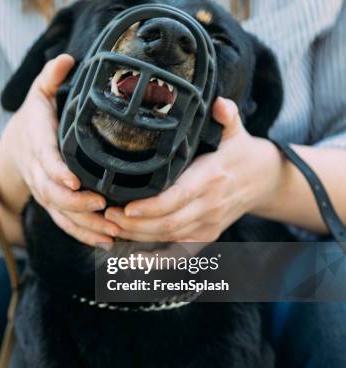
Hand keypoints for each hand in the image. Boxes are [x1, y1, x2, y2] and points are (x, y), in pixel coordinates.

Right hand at [0, 54, 119, 244]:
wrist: (14, 148)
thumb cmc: (33, 120)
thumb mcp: (37, 95)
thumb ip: (50, 78)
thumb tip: (67, 59)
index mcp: (36, 143)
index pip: (44, 158)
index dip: (56, 171)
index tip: (74, 179)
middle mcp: (38, 171)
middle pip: (51, 193)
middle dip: (75, 203)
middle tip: (102, 205)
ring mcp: (44, 191)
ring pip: (60, 213)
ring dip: (84, 225)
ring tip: (110, 231)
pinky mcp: (52, 204)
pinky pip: (64, 223)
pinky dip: (83, 234)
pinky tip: (106, 241)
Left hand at [104, 97, 282, 242]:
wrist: (265, 180)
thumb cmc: (240, 152)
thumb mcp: (235, 131)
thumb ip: (226, 116)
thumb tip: (219, 104)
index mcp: (211, 178)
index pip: (178, 197)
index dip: (151, 207)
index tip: (125, 206)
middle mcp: (210, 205)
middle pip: (168, 223)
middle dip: (134, 224)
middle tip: (106, 216)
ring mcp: (208, 224)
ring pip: (169, 238)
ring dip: (137, 237)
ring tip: (110, 228)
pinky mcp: (206, 236)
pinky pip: (178, 252)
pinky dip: (155, 259)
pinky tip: (131, 259)